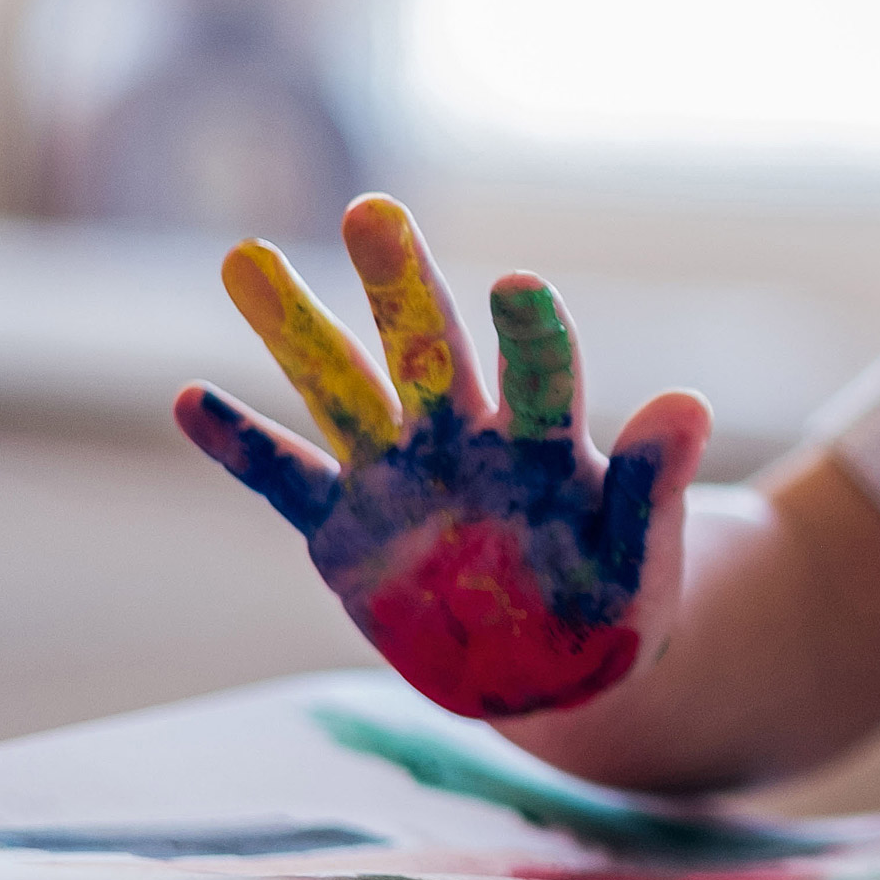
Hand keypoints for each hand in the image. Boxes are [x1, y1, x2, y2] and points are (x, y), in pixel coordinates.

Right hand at [175, 195, 710, 718]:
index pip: (541, 373)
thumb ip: (652, 486)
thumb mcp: (640, 554)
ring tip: (246, 257)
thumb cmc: (612, 597)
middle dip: (401, 286)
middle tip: (374, 211)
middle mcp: (464, 439)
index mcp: (545, 443)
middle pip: (428, 350)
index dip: (533, 336)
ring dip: (293, 328)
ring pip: (340, 389)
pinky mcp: (345, 530)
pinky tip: (191, 398)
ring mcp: (398, 477)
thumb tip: (687, 404)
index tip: (519, 287)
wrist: (555, 669)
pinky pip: (287, 481)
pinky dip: (243, 446)